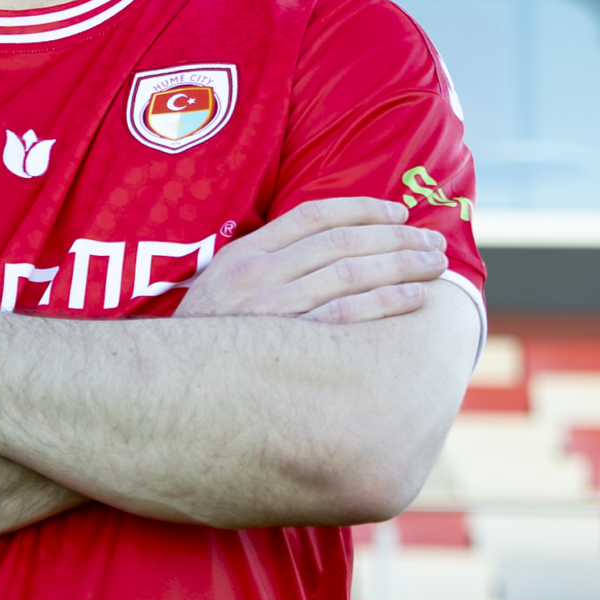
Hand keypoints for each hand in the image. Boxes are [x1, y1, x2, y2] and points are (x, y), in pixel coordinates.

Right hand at [176, 197, 447, 325]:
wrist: (164, 391)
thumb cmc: (203, 343)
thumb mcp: (218, 292)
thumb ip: (261, 268)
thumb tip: (317, 252)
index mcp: (242, 256)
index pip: (312, 216)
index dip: (361, 209)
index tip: (397, 212)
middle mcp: (258, 276)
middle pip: (341, 242)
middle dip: (395, 236)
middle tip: (432, 238)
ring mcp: (272, 311)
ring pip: (350, 274)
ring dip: (400, 264)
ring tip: (434, 263)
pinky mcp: (286, 347)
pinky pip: (346, 317)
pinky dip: (385, 301)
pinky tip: (414, 296)